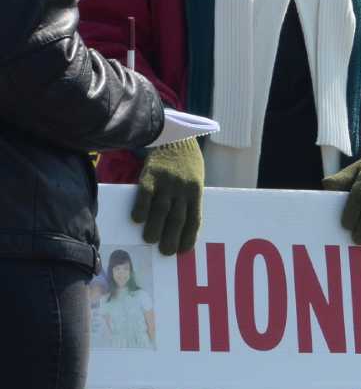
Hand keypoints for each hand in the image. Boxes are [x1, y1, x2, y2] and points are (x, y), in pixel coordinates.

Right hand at [132, 137, 204, 254]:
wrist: (175, 136)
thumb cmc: (185, 164)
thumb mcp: (194, 180)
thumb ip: (188, 200)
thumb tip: (178, 226)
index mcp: (196, 193)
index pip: (194, 220)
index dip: (188, 237)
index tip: (183, 252)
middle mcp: (183, 189)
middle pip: (178, 218)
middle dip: (172, 237)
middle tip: (165, 252)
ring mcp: (167, 182)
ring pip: (161, 209)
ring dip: (155, 227)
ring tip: (149, 240)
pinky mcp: (151, 175)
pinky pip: (145, 194)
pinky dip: (141, 208)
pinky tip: (137, 220)